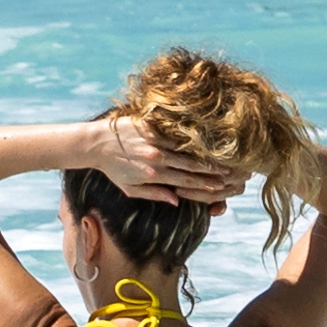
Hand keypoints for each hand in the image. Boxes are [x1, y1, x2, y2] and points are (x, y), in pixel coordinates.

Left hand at [75, 110, 225, 204]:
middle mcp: (156, 158)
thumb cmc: (112, 169)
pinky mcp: (150, 125)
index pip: (185, 182)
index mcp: (153, 175)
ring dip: (207, 153)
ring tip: (225, 155)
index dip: (205, 185)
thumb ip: (155, 194)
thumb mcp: (130, 188)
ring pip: (187, 148)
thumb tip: (177, 201)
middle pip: (191, 165)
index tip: (221, 187)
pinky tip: (206, 136)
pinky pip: (175, 130)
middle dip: (213, 170)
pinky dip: (191, 135)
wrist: (94, 143)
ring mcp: (154, 140)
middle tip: (232, 172)